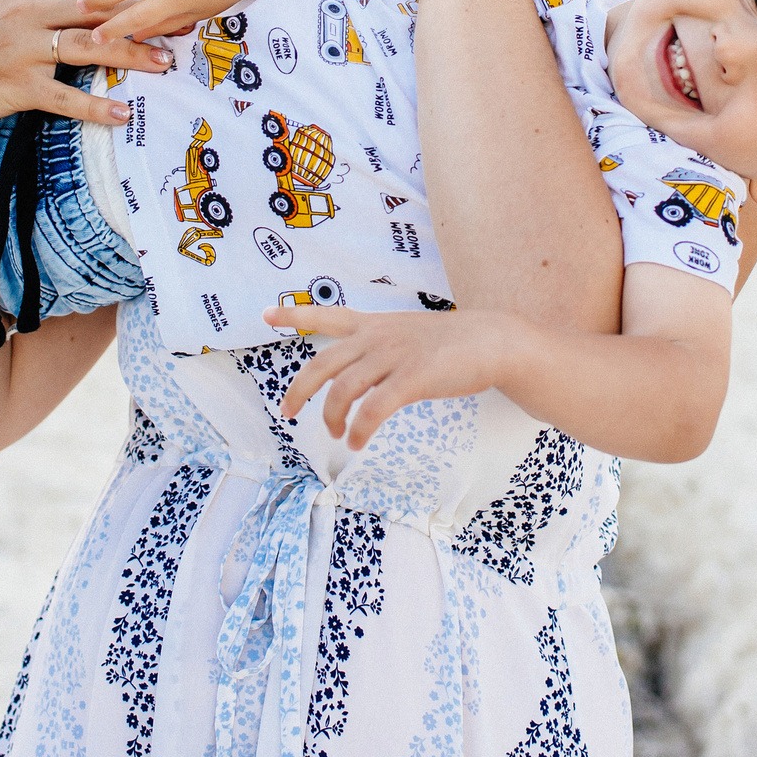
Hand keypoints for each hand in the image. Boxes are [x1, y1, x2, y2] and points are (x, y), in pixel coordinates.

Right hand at [0, 0, 173, 139]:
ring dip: (130, 55)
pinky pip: (64, 97)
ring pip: (87, 47)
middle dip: (142, 15)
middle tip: (182, 23)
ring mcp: (20, 50)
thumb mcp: (8, 3)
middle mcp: (25, 14)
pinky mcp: (15, 86)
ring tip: (164, 64)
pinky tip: (123, 115)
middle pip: (96, 9)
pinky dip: (95, 107)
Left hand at [267, 305, 524, 447]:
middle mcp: (376, 337)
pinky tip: (357, 441)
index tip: (265, 315)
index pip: (326, 315)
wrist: (492, 340)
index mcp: (374, 324)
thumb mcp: (407, 333)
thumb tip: (359, 373)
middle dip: (298, 390)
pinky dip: (359, 429)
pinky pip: (373, 410)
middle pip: (321, 364)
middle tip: (287, 412)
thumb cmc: (451, 343)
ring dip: (331, 417)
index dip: (293, 316)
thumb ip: (380, 346)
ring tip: (335, 434)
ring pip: (342, 391)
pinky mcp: (411, 379)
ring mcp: (393, 356)